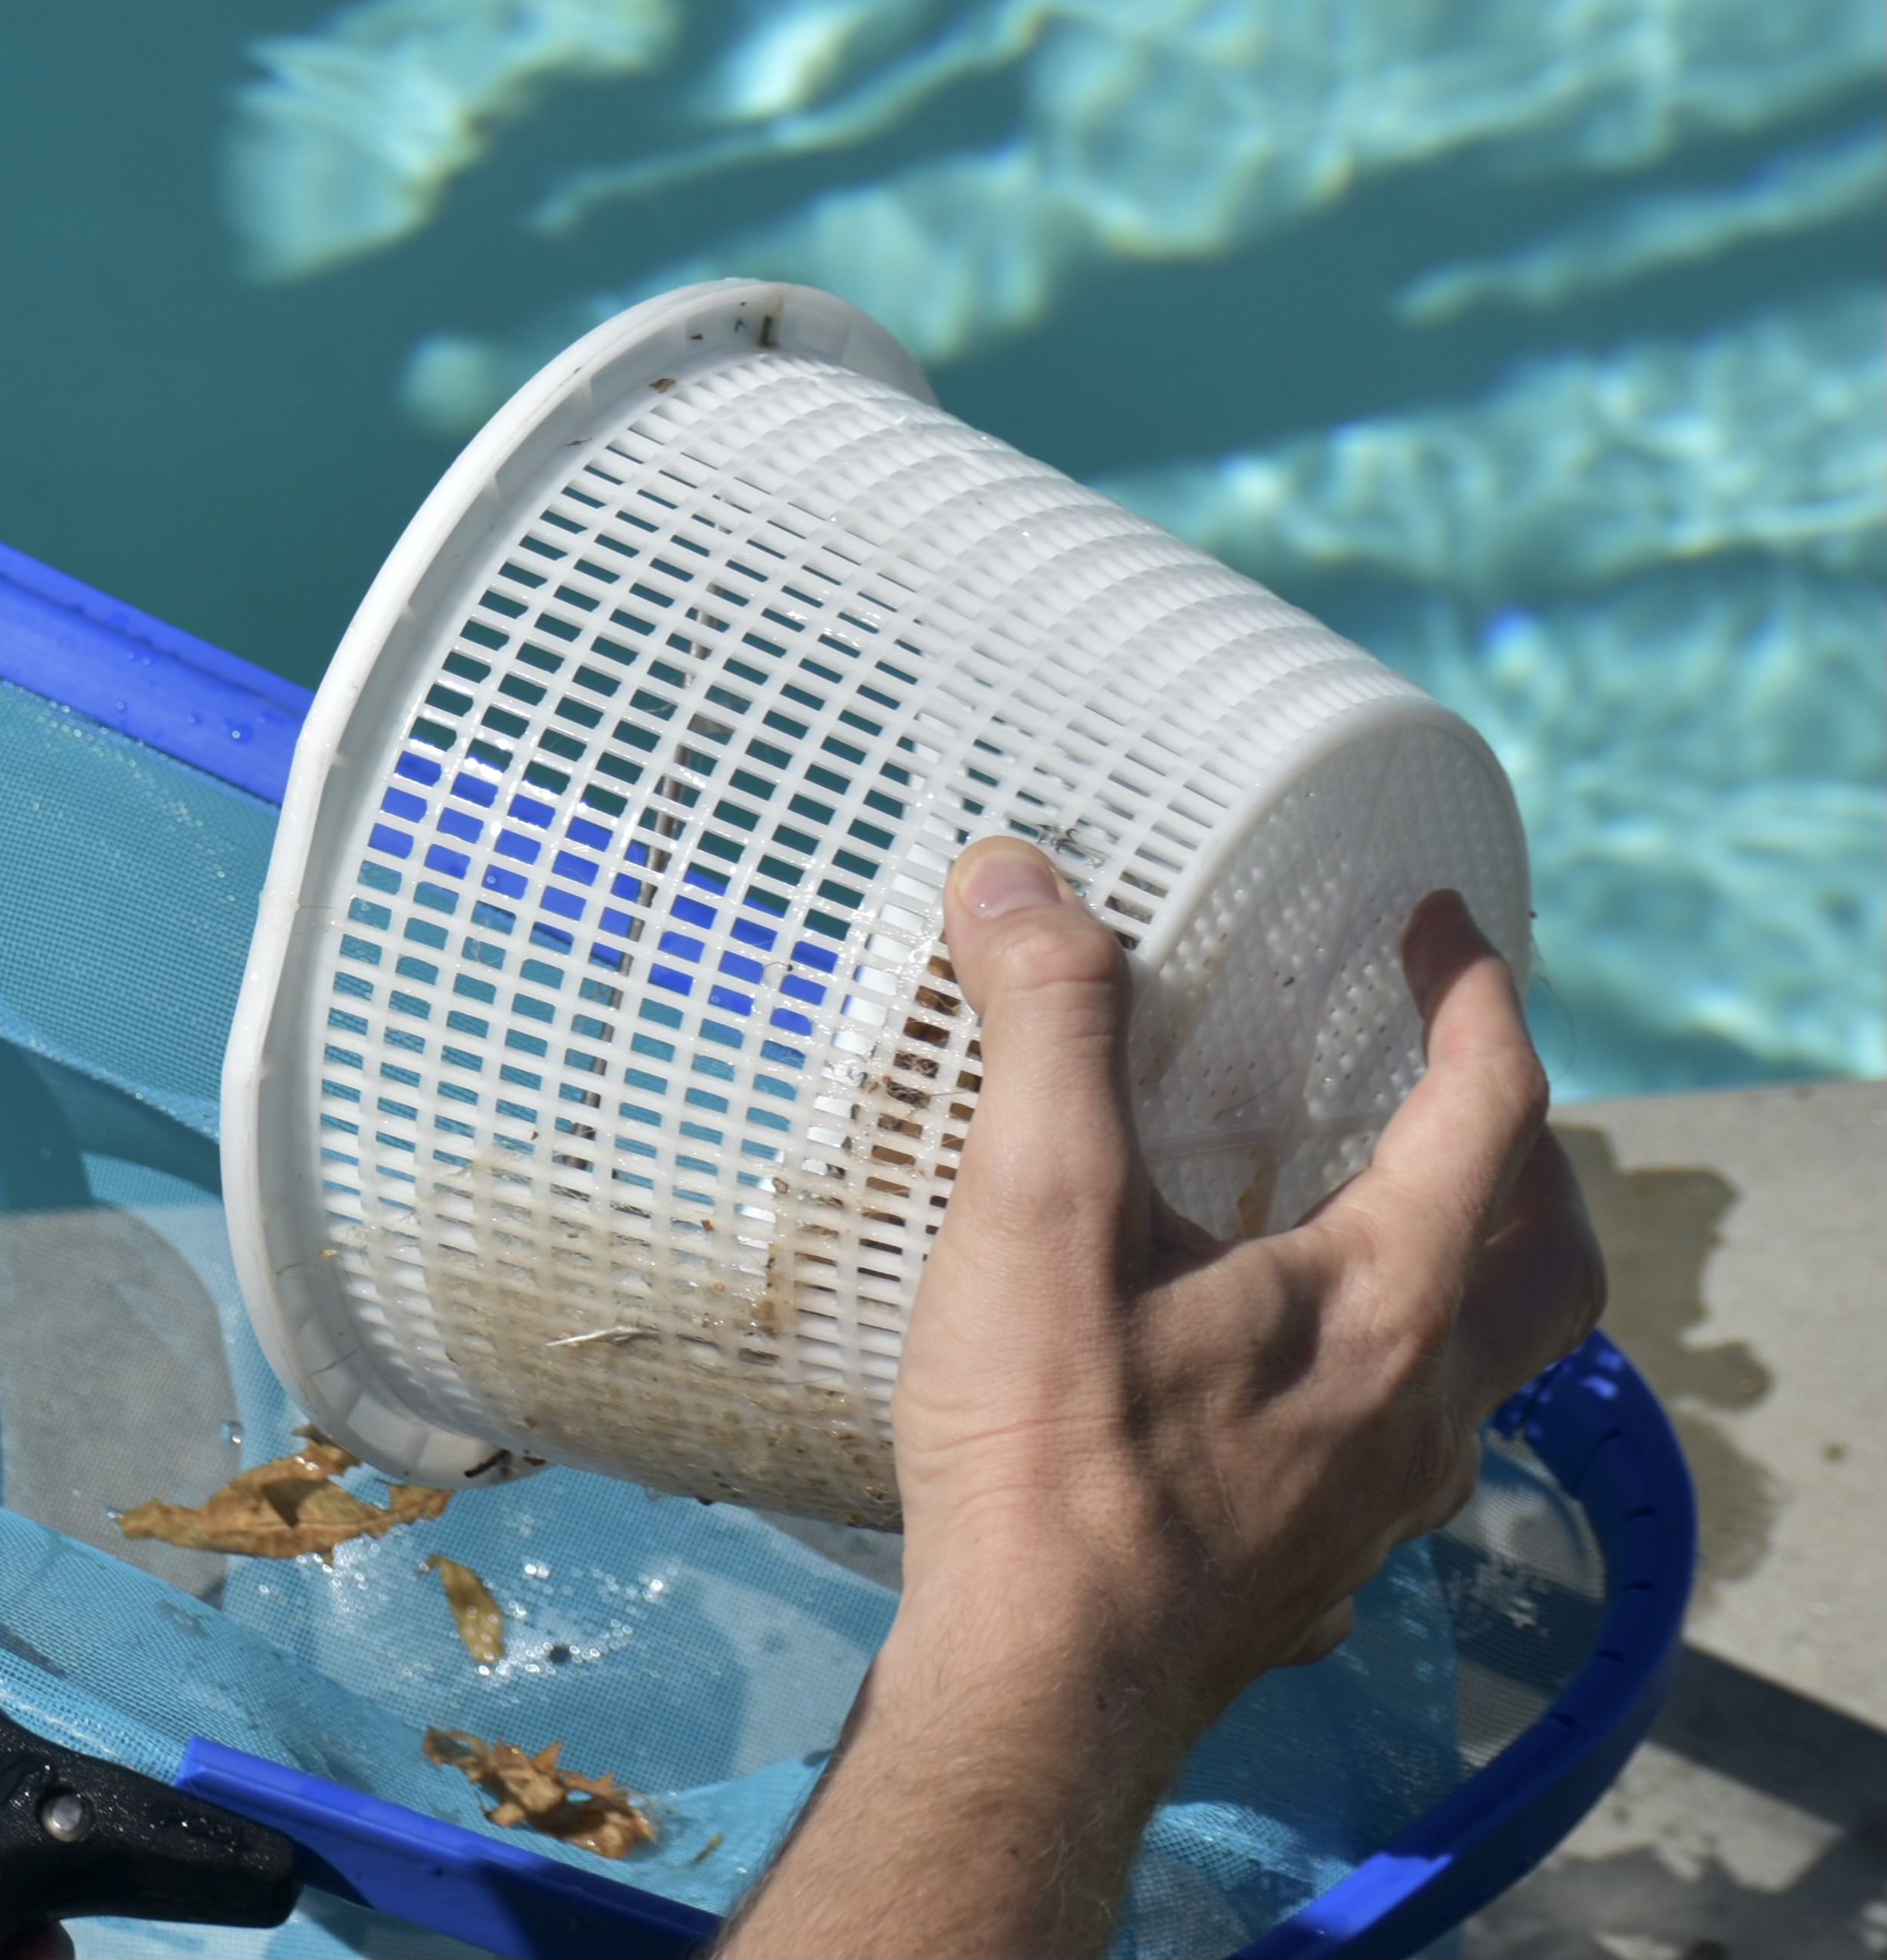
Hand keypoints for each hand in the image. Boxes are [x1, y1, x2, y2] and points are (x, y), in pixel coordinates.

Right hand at [720, 842, 1604, 1956]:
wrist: (1038, 1686)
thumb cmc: (1054, 1447)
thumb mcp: (1037, 1203)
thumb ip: (1046, 1027)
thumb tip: (1018, 876)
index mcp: (1387, 1296)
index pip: (1487, 1107)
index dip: (1473, 995)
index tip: (1435, 923)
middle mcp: (1420, 1406)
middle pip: (1544, 1261)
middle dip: (1527, 1157)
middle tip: (1460, 1088)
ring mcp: (1373, 1509)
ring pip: (1475, 1376)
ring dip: (1456, 1283)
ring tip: (1367, 1235)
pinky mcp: (1304, 1582)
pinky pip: (1382, 1467)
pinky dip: (1368, 1395)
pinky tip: (1273, 1394)